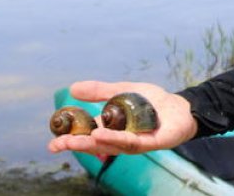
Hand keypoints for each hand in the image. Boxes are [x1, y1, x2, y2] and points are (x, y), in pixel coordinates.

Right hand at [47, 80, 198, 155]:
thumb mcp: (122, 90)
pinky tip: (102, 135)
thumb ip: (100, 91)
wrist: (181, 105)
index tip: (52, 143)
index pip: (87, 137)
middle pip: (96, 145)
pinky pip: (132, 143)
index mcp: (112, 129)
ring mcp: (135, 142)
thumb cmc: (152, 102)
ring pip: (112, 146)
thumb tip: (73, 88)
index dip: (70, 141)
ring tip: (78, 140)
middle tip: (58, 145)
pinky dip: (116, 138)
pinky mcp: (151, 143)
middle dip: (77, 145)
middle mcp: (121, 139)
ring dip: (94, 144)